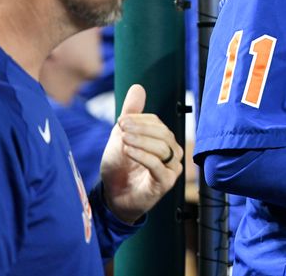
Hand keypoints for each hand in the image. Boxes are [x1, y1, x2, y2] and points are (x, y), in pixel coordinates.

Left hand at [100, 84, 182, 223]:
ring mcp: (171, 169)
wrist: (113, 199)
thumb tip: (138, 87)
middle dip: (141, 128)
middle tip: (121, 126)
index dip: (140, 120)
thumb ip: (131, 114)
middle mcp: (173, 153)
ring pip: (162, 148)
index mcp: (164, 140)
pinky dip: (142, 156)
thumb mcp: (121, 137)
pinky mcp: (165, 183)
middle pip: (163, 134)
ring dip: (141, 141)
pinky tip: (128, 151)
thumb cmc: (120, 168)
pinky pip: (157, 165)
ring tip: (123, 139)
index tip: (121, 120)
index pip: (158, 124)